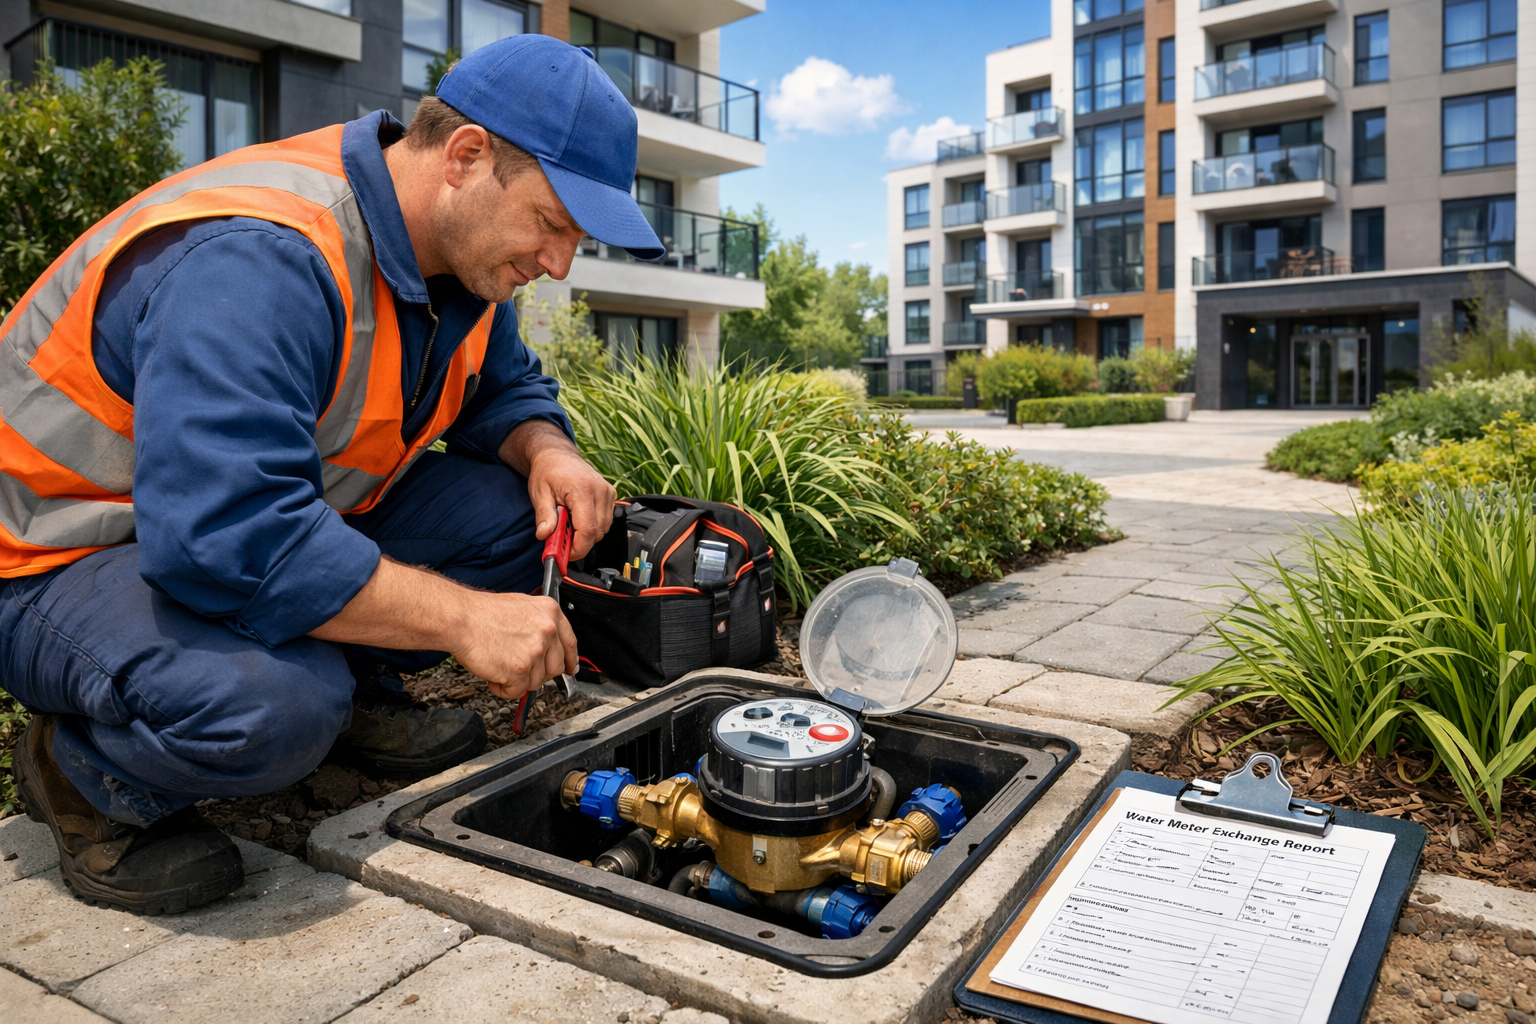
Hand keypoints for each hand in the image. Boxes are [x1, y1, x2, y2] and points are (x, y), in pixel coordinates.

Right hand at [450, 591, 577, 700]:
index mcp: (550, 613)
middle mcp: (547, 631)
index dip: (569, 659)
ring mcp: (535, 651)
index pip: (570, 643)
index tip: (570, 668)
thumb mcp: (521, 607)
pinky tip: (494, 675)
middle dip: (538, 673)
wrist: (460, 619)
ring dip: (517, 680)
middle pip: (555, 667)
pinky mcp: (520, 670)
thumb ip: (539, 626)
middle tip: (519, 669)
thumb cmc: (481, 613)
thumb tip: (546, 645)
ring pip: (535, 682)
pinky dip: (503, 688)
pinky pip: (517, 691)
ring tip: (500, 665)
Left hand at [499, 420, 614, 558]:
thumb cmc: (547, 471)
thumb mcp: (539, 494)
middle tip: (561, 538)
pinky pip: (606, 520)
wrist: (556, 454)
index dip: (578, 548)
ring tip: (568, 523)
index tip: (566, 555)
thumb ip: (544, 517)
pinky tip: (578, 517)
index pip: (588, 530)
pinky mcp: (611, 494)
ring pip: (603, 529)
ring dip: (586, 534)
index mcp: (582, 490)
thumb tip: (545, 536)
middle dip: (580, 542)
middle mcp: (600, 491)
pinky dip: (593, 525)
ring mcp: (608, 492)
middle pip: (598, 532)